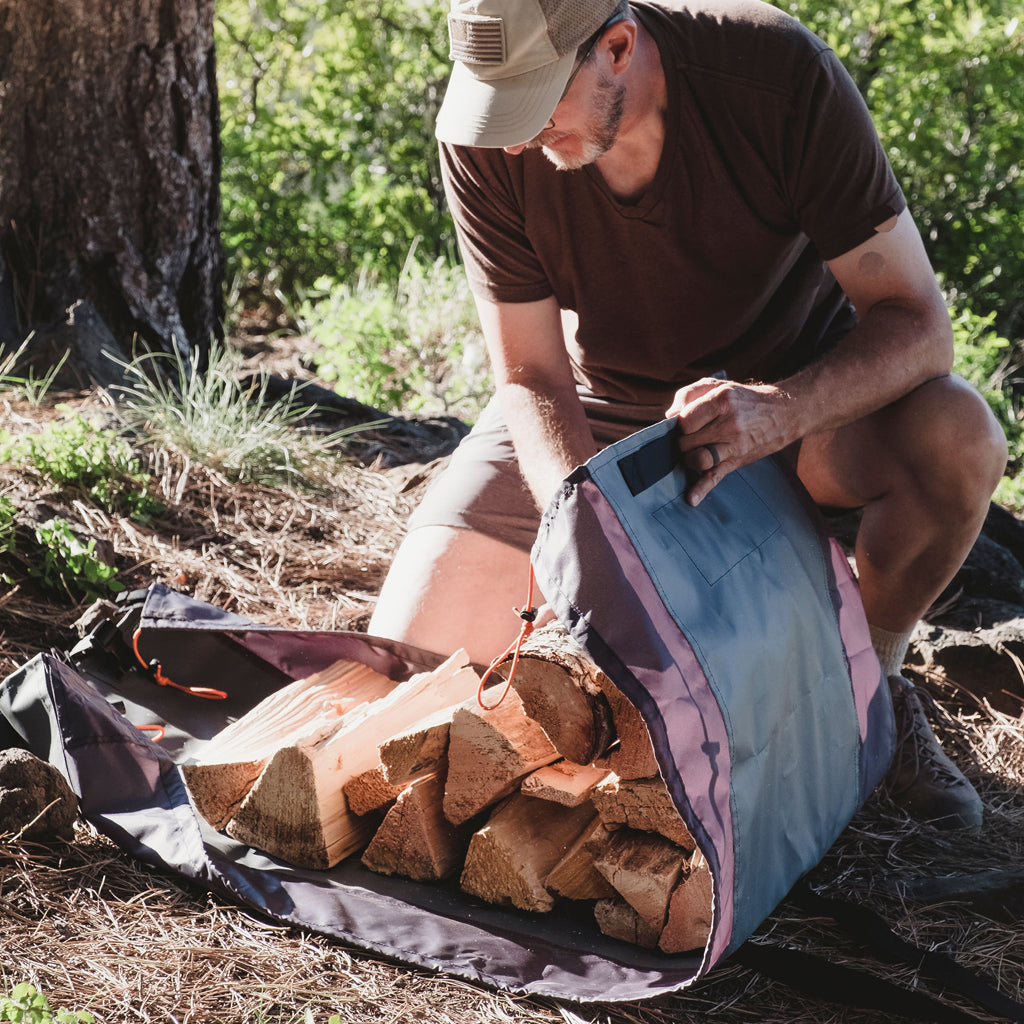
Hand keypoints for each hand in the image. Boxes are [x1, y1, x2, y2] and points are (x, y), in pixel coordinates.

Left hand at [665, 377, 796, 505]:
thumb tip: (669, 415)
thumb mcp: (716, 385)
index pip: (685, 420)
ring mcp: (734, 445)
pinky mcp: (736, 461)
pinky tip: (692, 499)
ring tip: (694, 451)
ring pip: (697, 459)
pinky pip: (715, 477)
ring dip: (689, 458)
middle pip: (687, 441)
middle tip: (693, 436)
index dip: (680, 423)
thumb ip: (688, 395)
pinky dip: (702, 489)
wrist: (783, 412)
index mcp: (721, 401)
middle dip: (684, 440)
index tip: (687, 423)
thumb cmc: (743, 399)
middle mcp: (729, 424)